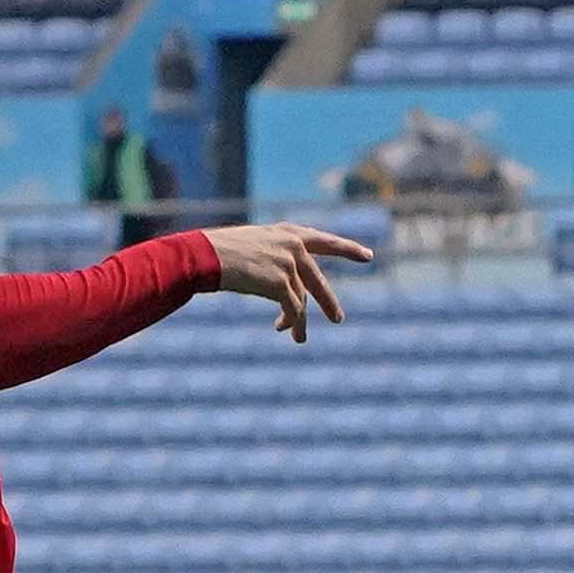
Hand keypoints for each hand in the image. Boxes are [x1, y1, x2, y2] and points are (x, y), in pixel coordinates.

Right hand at [204, 221, 366, 342]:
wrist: (205, 256)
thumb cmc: (220, 252)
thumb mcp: (254, 247)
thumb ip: (276, 259)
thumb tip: (287, 290)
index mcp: (288, 232)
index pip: (325, 241)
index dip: (348, 249)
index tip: (367, 256)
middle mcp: (293, 246)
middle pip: (318, 280)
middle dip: (328, 302)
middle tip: (338, 320)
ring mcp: (289, 263)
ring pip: (303, 301)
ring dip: (299, 322)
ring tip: (299, 340)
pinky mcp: (280, 283)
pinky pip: (292, 309)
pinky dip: (290, 322)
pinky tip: (283, 330)